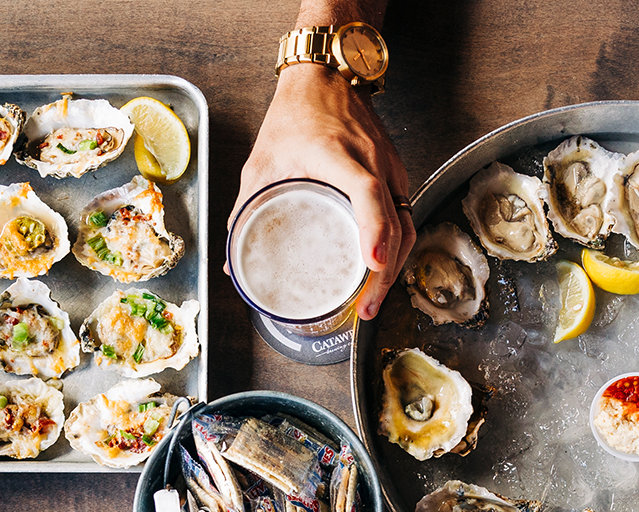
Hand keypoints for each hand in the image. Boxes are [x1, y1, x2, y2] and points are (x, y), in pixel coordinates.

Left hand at [228, 63, 415, 319]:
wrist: (327, 75)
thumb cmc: (295, 115)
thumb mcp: (261, 161)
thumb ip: (244, 210)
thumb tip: (232, 261)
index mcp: (337, 154)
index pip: (366, 192)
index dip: (373, 229)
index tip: (373, 262)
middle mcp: (372, 161)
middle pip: (395, 222)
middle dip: (384, 272)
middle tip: (364, 308)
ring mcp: (389, 168)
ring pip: (406, 225)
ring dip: (394, 267)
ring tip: (371, 301)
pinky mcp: (394, 175)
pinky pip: (405, 217)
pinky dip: (396, 249)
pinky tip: (381, 272)